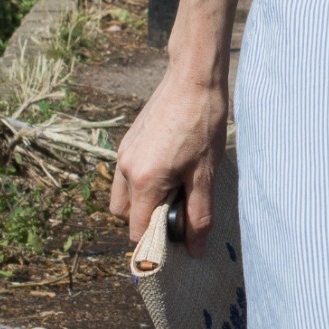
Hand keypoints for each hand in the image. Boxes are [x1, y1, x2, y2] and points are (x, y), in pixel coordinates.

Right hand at [110, 68, 228, 249]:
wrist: (193, 78)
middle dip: (145, 221)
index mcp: (143, 181)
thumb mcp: (205, 175)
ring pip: (123, 194)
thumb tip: (195, 250)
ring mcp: (123, 153)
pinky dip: (142, 182)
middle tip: (177, 211)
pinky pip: (127, 174)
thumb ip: (198, 216)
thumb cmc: (202, 124)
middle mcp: (125, 168)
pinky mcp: (128, 141)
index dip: (155, 242)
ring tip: (175, 189)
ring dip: (142, 201)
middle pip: (124, 215)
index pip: (136, 231)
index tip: (176, 239)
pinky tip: (170, 168)